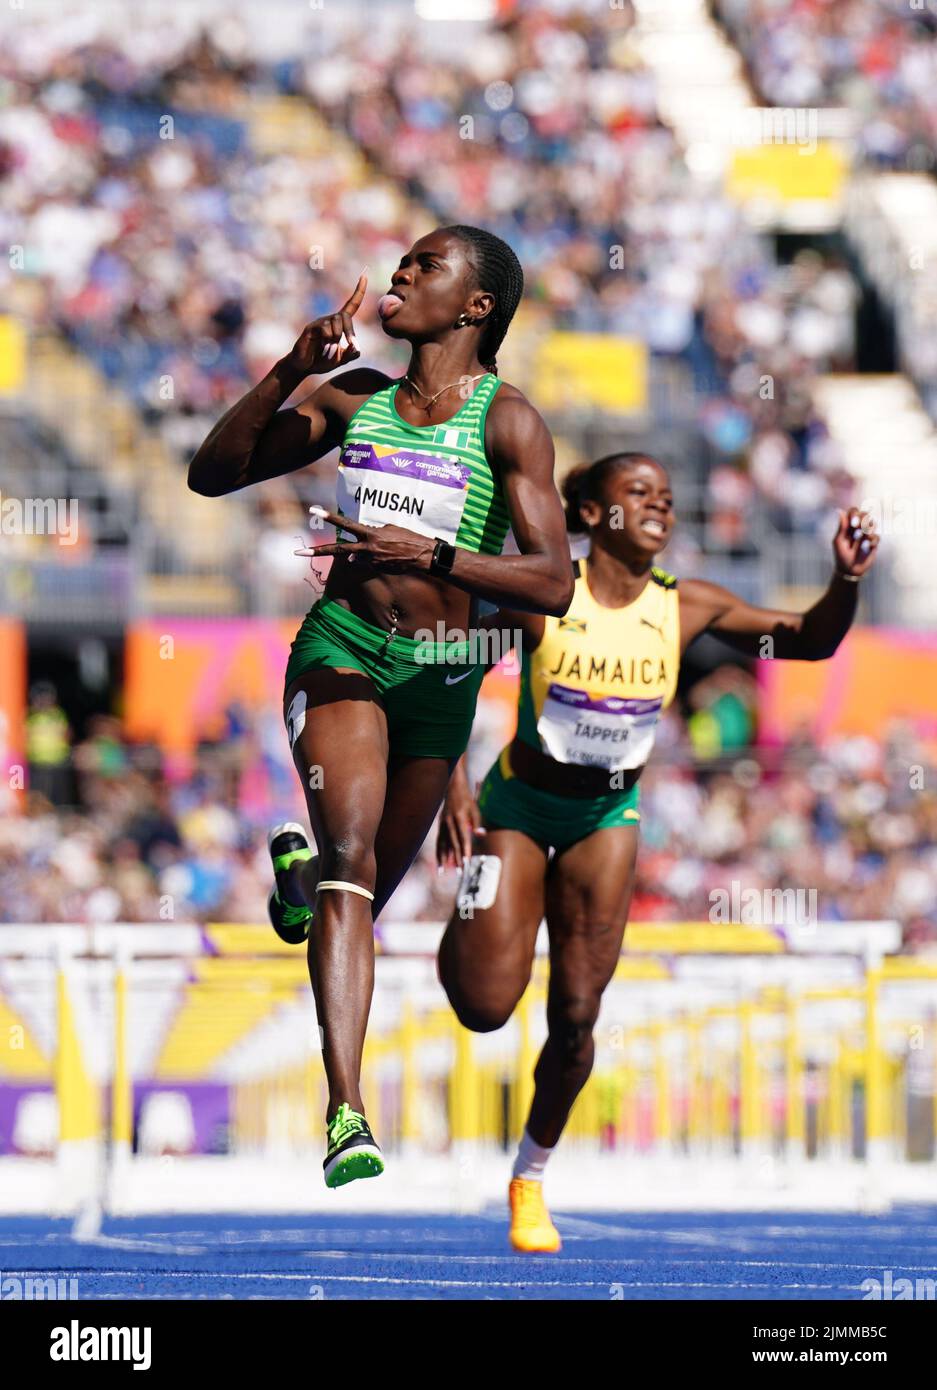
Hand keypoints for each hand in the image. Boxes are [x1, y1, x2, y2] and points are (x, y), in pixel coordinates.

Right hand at [281, 273, 366, 378]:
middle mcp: (330, 319)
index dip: (359, 292)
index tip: (364, 276)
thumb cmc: (322, 360)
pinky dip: (327, 340)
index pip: (351, 305)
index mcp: (340, 325)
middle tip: (351, 345)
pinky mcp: (311, 328)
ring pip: (335, 323)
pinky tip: (321, 346)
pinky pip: (325, 328)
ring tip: (329, 348)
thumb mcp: (341, 359)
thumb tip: (356, 346)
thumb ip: (351, 354)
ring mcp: (320, 322)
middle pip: (344, 315)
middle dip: (350, 332)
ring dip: (336, 338)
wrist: (304, 366)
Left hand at [295, 508, 434, 574]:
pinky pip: (368, 562)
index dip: (329, 517)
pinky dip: (374, 558)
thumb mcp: (389, 528)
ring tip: (386, 548)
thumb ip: (372, 534)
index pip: (345, 524)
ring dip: (365, 553)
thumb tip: (361, 546)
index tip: (313, 510)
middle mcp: (366, 548)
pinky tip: (390, 555)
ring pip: (357, 557)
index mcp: (369, 533)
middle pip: (337, 550)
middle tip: (298, 553)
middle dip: (317, 551)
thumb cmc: (408, 538)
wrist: (423, 556)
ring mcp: (370, 561)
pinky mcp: (375, 569)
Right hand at [436, 786, 484, 868]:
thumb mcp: (476, 808)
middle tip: (460, 871)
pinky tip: (440, 863)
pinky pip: (439, 842)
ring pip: (443, 844)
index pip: (463, 836)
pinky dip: (439, 853)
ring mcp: (443, 824)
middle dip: (456, 858)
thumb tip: (481, 835)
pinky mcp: (440, 826)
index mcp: (460, 817)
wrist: (452, 788)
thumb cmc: (467, 799)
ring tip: (444, 872)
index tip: (466, 861)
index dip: (464, 849)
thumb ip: (477, 823)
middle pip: (453, 843)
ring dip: (444, 858)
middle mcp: (449, 822)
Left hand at [833, 509, 878, 578]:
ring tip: (863, 537)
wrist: (849, 570)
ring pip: (873, 523)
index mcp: (848, 526)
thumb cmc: (841, 555)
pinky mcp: (873, 543)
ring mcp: (867, 535)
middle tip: (858, 529)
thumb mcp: (839, 542)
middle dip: (863, 519)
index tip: (853, 523)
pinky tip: (867, 546)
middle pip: (865, 514)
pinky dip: (872, 540)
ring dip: (868, 528)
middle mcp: (858, 528)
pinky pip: (877, 537)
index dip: (855, 514)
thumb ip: (841, 527)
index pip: (854, 512)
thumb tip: (839, 510)